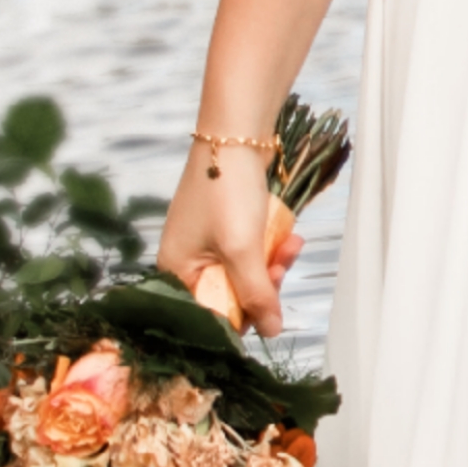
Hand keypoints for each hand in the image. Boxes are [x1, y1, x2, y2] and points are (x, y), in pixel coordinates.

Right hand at [156, 147, 287, 337]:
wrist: (236, 136)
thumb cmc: (226, 189)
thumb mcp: (242, 249)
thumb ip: (256, 294)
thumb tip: (271, 331)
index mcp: (176, 270)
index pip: (209, 315)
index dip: (242, 317)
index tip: (268, 311)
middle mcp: (187, 261)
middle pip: (232, 296)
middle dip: (264, 286)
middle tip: (281, 268)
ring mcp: (208, 243)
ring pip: (247, 274)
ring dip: (273, 265)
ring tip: (290, 246)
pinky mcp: (228, 229)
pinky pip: (253, 252)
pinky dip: (272, 247)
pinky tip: (290, 237)